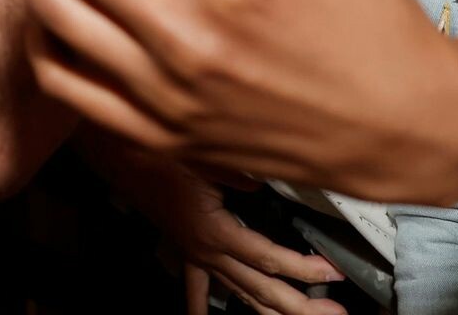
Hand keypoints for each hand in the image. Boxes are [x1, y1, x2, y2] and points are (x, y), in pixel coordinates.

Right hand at [98, 142, 345, 314]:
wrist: (124, 159)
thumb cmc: (163, 157)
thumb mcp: (206, 160)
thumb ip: (242, 174)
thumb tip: (271, 180)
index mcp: (216, 233)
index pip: (270, 261)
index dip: (305, 269)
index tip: (334, 272)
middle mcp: (209, 254)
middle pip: (262, 290)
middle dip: (302, 307)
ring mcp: (198, 258)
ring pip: (241, 295)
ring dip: (274, 313)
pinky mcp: (189, 254)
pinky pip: (199, 290)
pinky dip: (203, 308)